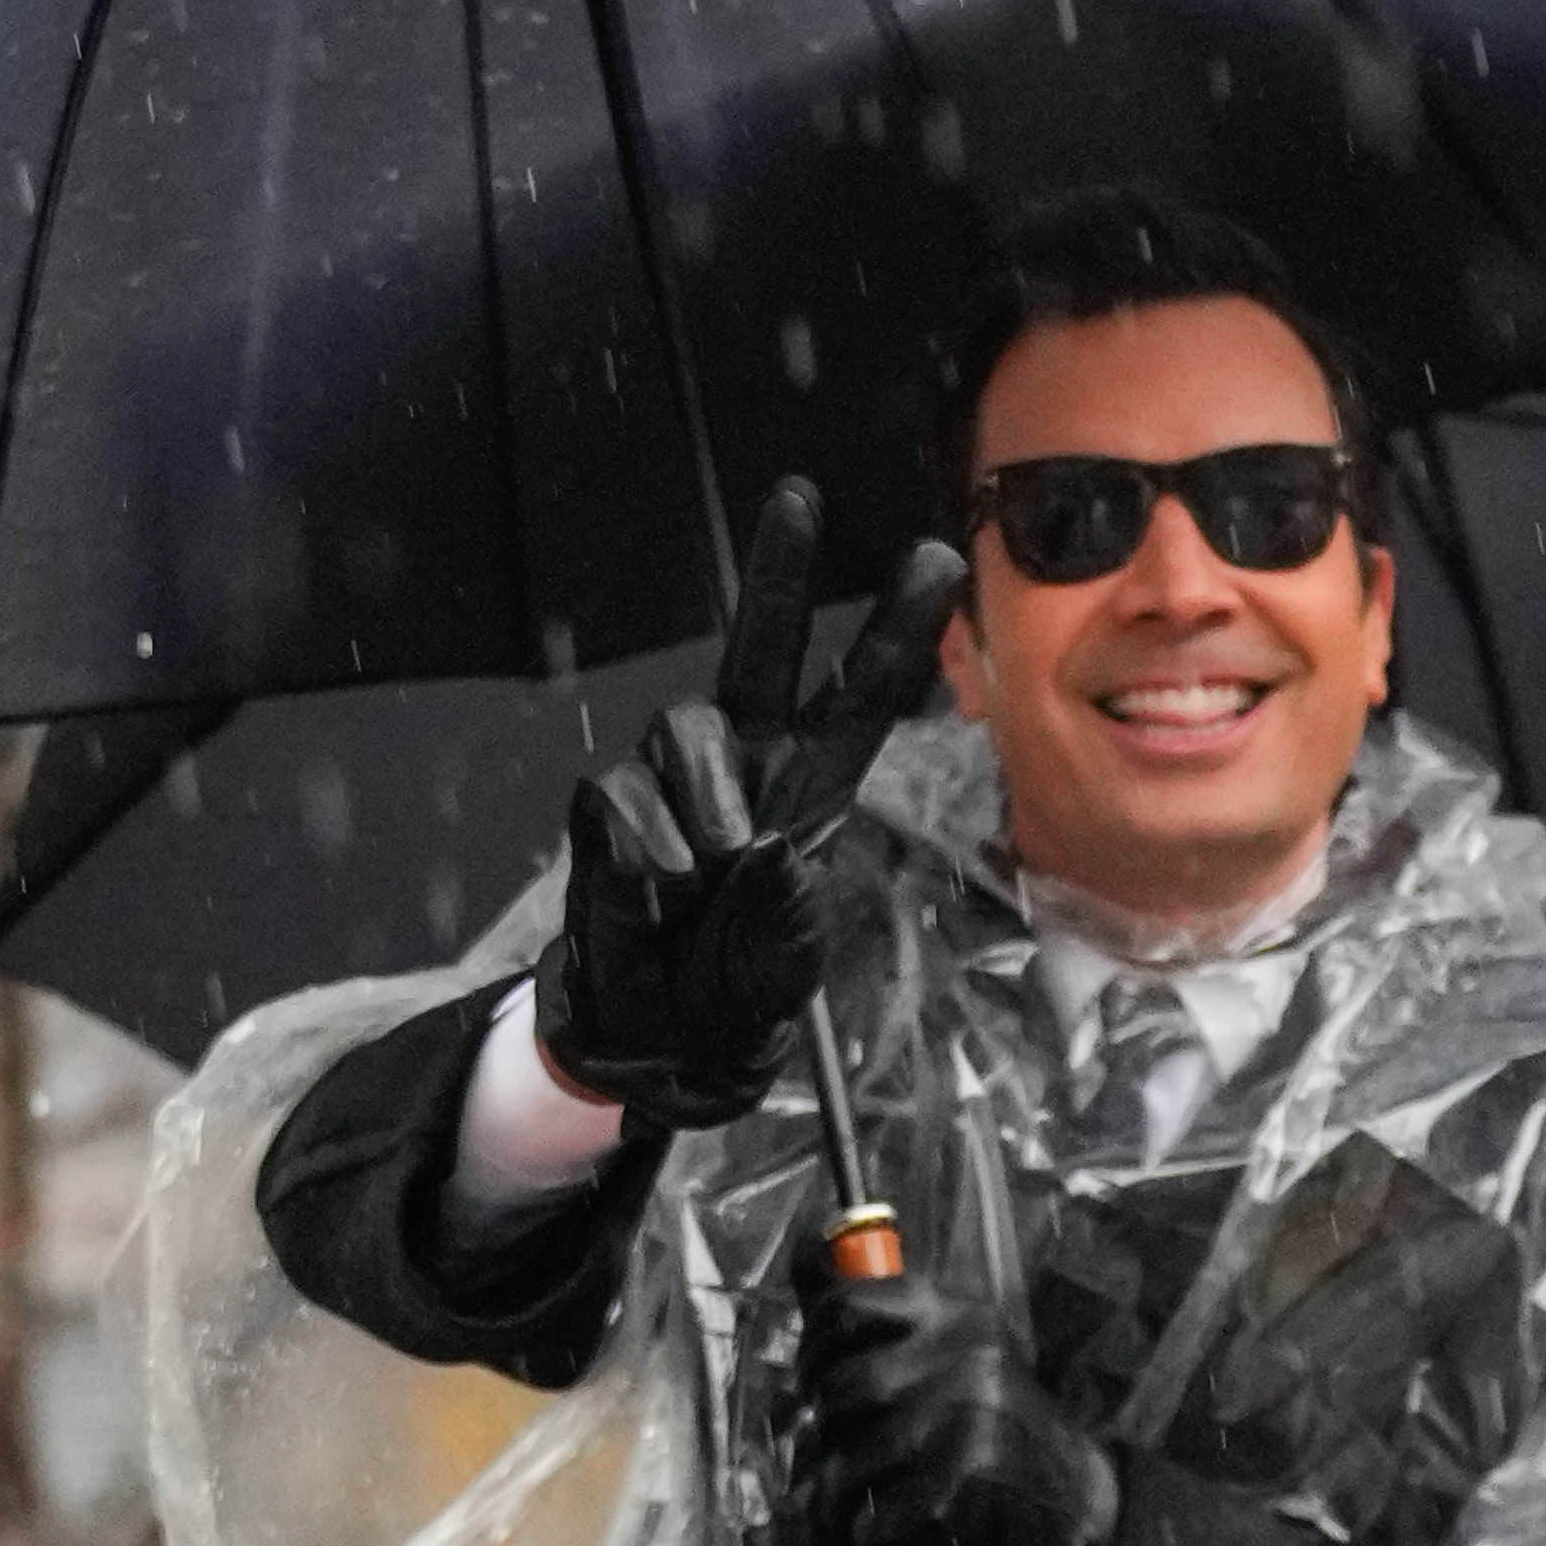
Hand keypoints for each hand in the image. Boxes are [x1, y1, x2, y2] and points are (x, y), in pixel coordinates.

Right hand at [531, 479, 969, 1128]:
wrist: (654, 1043)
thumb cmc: (731, 996)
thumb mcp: (785, 969)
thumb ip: (786, 912)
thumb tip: (764, 846)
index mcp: (810, 793)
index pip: (858, 700)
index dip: (894, 634)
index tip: (933, 560)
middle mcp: (745, 768)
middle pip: (761, 652)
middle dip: (778, 575)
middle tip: (796, 502)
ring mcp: (674, 785)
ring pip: (688, 726)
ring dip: (705, 791)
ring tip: (711, 861)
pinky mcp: (612, 812)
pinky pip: (622, 790)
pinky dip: (642, 838)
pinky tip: (660, 882)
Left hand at [807, 1266, 1118, 1545]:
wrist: (1081, 1512)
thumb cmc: (1003, 1438)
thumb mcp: (957, 1364)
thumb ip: (890, 1329)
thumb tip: (805, 1262)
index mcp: (957, 1317)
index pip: (851, 1304)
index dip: (815, 1346)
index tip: (814, 1380)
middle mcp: (964, 1356)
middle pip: (844, 1387)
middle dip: (825, 1432)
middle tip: (835, 1456)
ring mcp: (968, 1417)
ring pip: (851, 1459)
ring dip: (837, 1498)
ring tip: (850, 1514)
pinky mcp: (969, 1482)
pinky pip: (880, 1519)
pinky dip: (869, 1543)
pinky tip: (882, 1545)